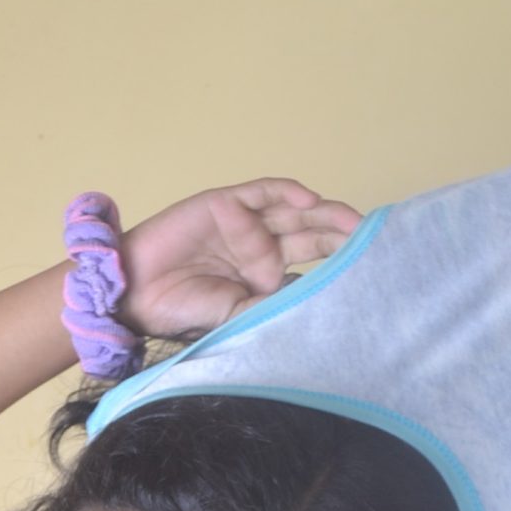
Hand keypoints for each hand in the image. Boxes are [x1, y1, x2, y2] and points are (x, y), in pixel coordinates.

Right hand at [119, 180, 362, 342]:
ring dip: (325, 214)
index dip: (338, 267)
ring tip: (355, 223)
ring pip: (295, 212)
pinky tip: (311, 200)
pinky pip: (264, 192)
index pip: (311, 268)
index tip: (371, 274)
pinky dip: (288, 192)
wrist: (136, 293)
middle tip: (375, 243)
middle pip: (311, 236)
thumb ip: (272, 308)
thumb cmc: (181, 311)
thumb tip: (319, 308)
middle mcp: (260, 250)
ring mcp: (245, 225)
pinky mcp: (226, 204)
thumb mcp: (237, 318)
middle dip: (343, 237)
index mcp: (265, 280)